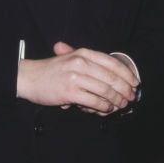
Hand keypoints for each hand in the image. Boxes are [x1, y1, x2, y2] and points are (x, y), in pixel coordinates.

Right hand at [17, 42, 137, 114]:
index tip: (135, 82)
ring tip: (121, 105)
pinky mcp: (69, 92)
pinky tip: (107, 109)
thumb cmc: (52, 70)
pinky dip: (103, 106)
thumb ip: (91, 63)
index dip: (127, 74)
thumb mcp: (71, 58)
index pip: (112, 63)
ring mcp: (75, 77)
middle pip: (111, 78)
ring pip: (104, 90)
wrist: (28, 77)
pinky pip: (93, 101)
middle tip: (131, 97)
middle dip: (125, 89)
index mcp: (84, 53)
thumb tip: (114, 73)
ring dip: (116, 100)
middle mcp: (81, 63)